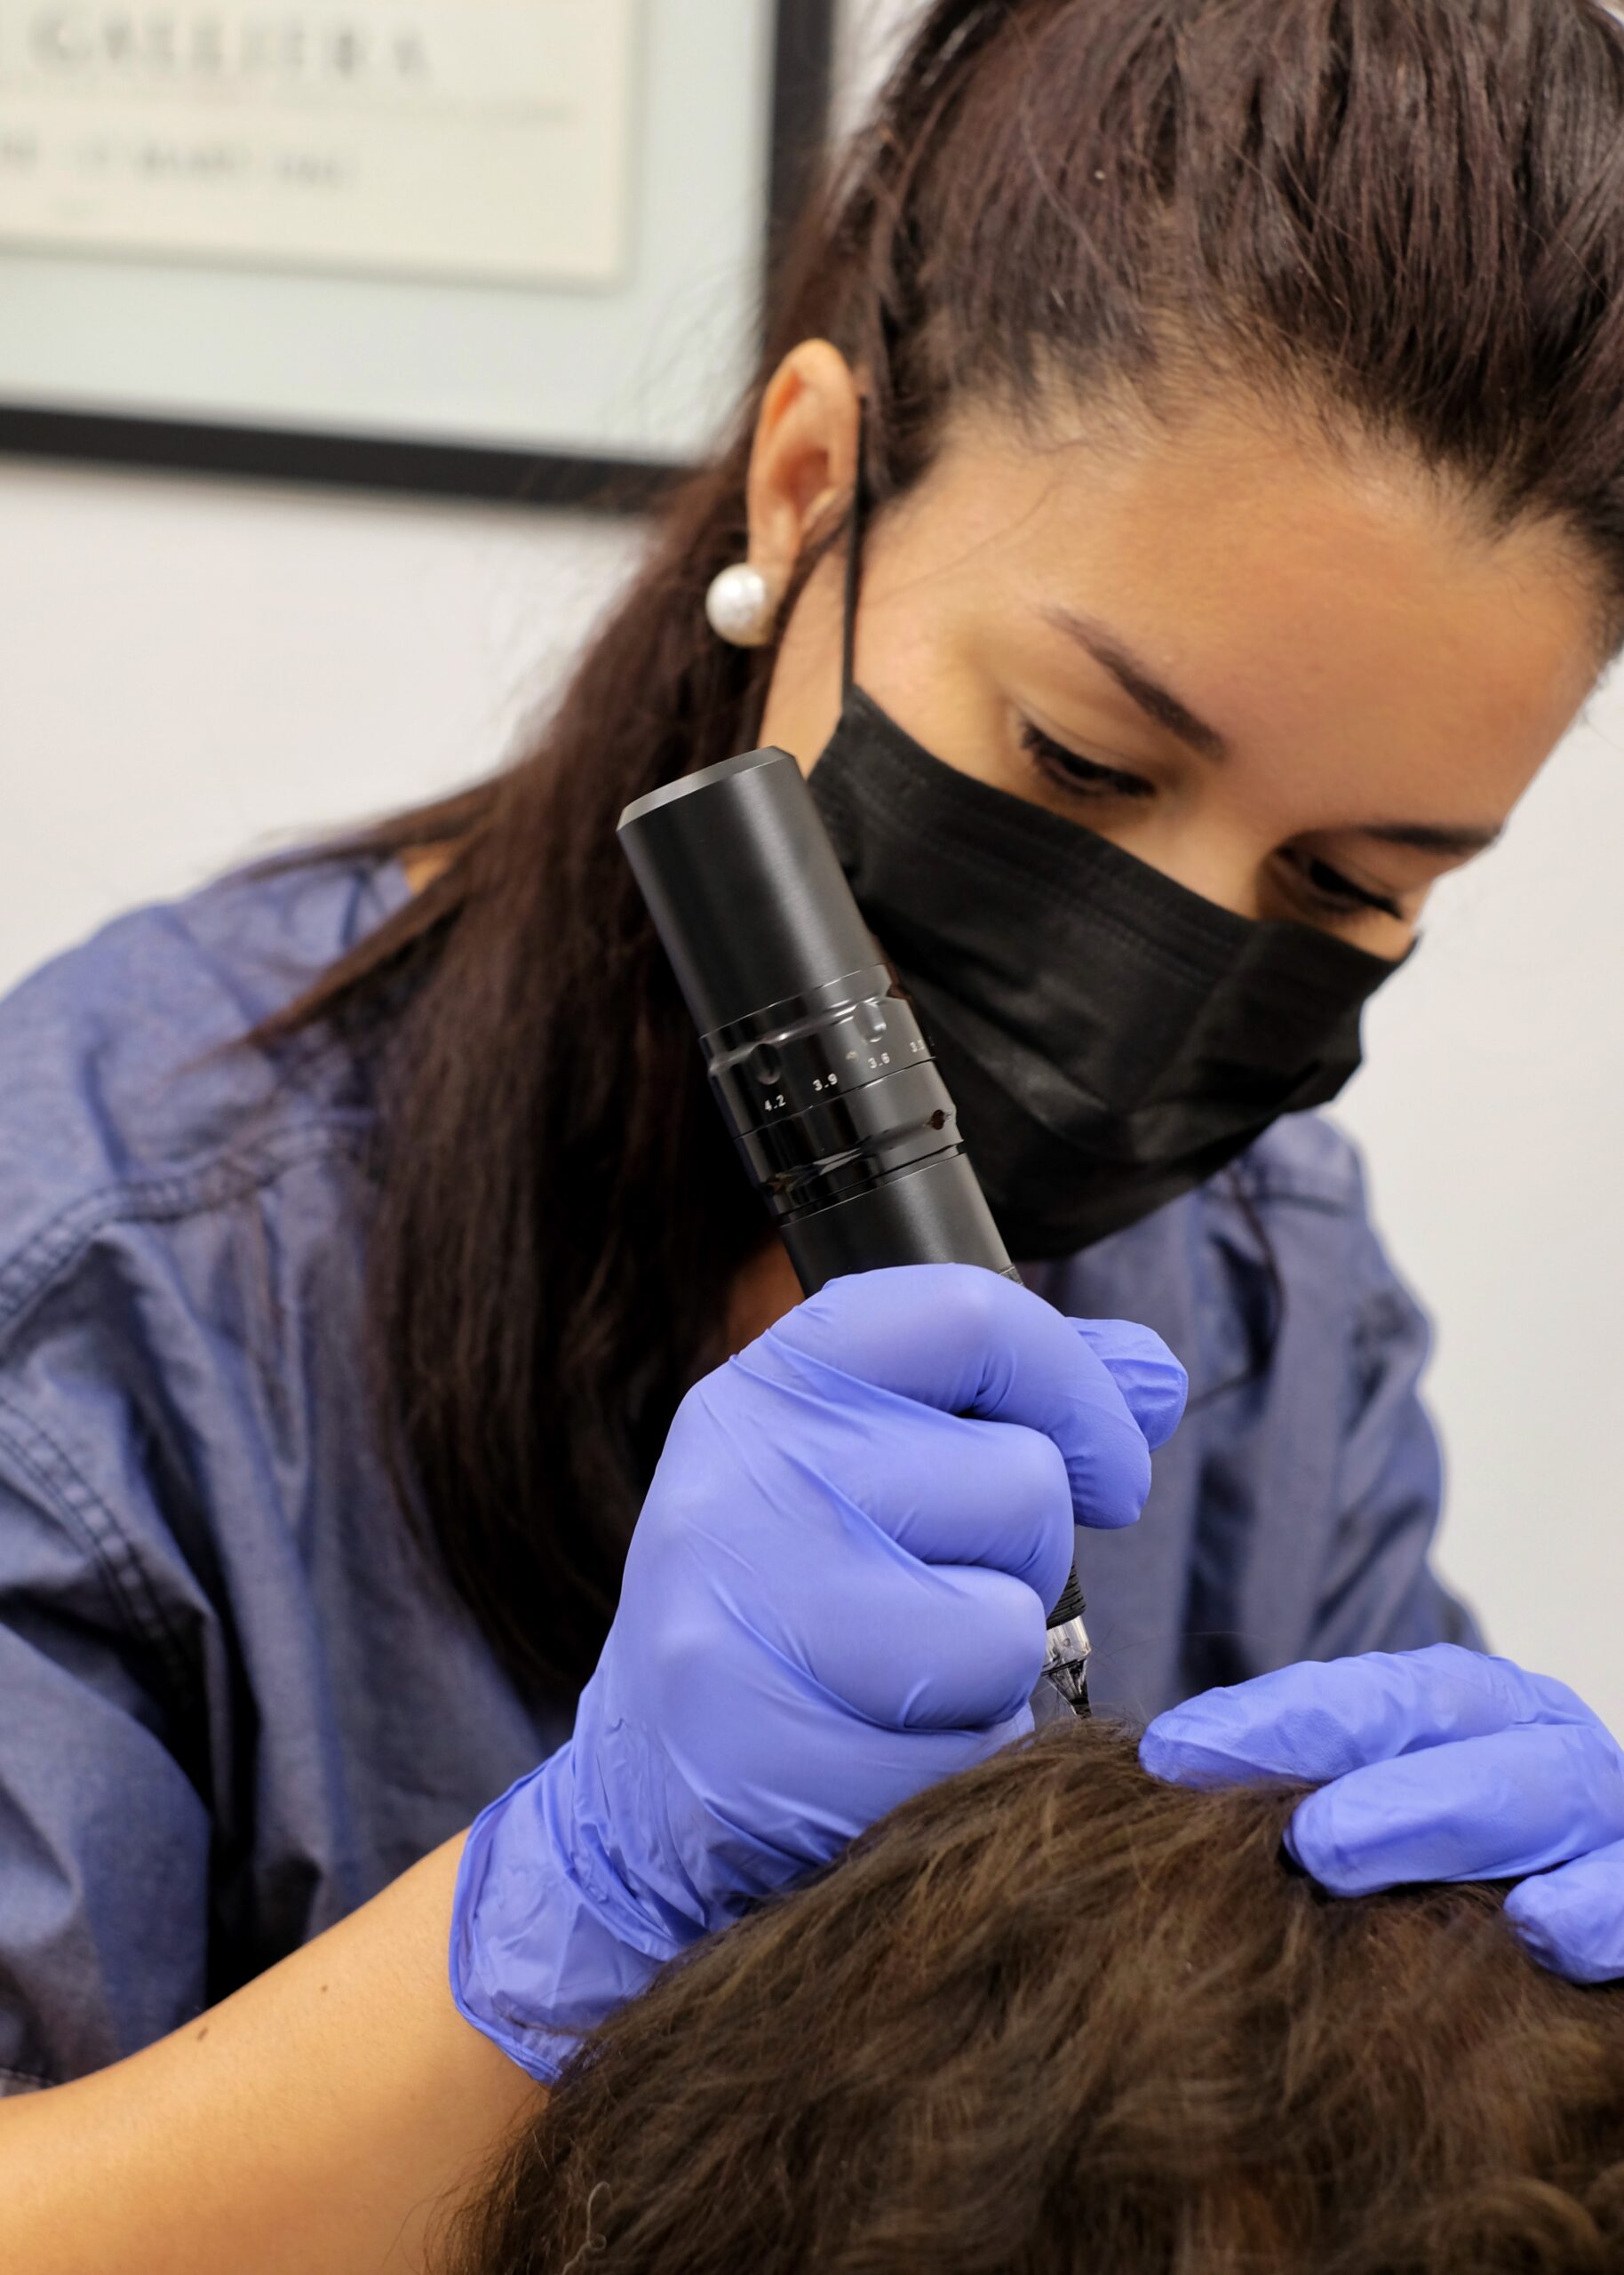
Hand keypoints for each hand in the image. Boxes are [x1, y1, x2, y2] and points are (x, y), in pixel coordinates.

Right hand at [451, 1262, 1186, 2076]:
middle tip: (938, 1596)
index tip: (1110, 1471)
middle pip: (1023, 1484)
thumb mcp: (872, 1464)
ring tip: (899, 1680)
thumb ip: (1013, 1406)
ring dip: (992, 1677)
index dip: (1078, 1390)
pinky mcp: (754, 1752)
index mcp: (779, 1379)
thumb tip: (1156, 1375)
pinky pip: (960, 1758)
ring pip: (1005, 1631)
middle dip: (1028, 1561)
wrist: (639, 1781)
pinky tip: (871, 1756)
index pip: (971, 1315)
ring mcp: (736, 1610)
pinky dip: (949, 1770)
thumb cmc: (795, 1599)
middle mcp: (745, 1471)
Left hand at [1140, 1643, 1623, 1983]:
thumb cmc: (1466, 1883)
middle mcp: (1543, 1743)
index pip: (1368, 1693)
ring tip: (1346, 1855)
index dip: (1271, 1718)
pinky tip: (1541, 1931)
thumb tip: (1163, 1786)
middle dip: (1358, 1764)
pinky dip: (1600, 1907)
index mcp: (1473, 1709)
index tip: (1172, 1755)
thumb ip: (1303, 1801)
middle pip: (1458, 1725)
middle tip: (1287, 1832)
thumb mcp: (1385, 1824)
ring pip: (1550, 1787)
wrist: (1591, 1931)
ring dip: (1447, 1814)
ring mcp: (1610, 1820)